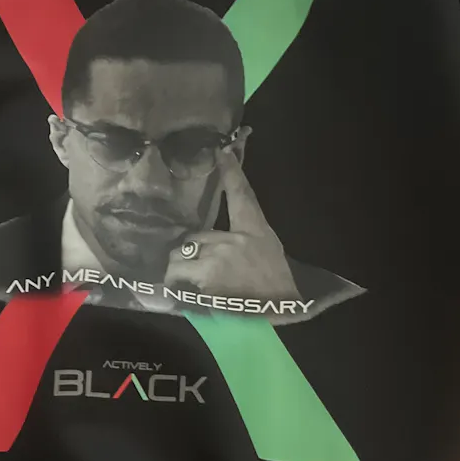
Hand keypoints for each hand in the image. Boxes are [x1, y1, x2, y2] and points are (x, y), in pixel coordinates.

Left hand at [164, 151, 298, 305]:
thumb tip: (213, 239)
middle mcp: (235, 238)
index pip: (241, 193)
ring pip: (181, 255)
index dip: (231, 171)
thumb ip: (242, 238)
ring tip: (190, 282)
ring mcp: (219, 256)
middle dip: (192, 254)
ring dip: (182, 269)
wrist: (281, 308)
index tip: (223, 152)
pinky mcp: (206, 276)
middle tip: (199, 269)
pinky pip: (179, 274)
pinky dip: (178, 284)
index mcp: (254, 228)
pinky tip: (187, 292)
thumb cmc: (275, 281)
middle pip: (195, 236)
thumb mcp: (267, 248)